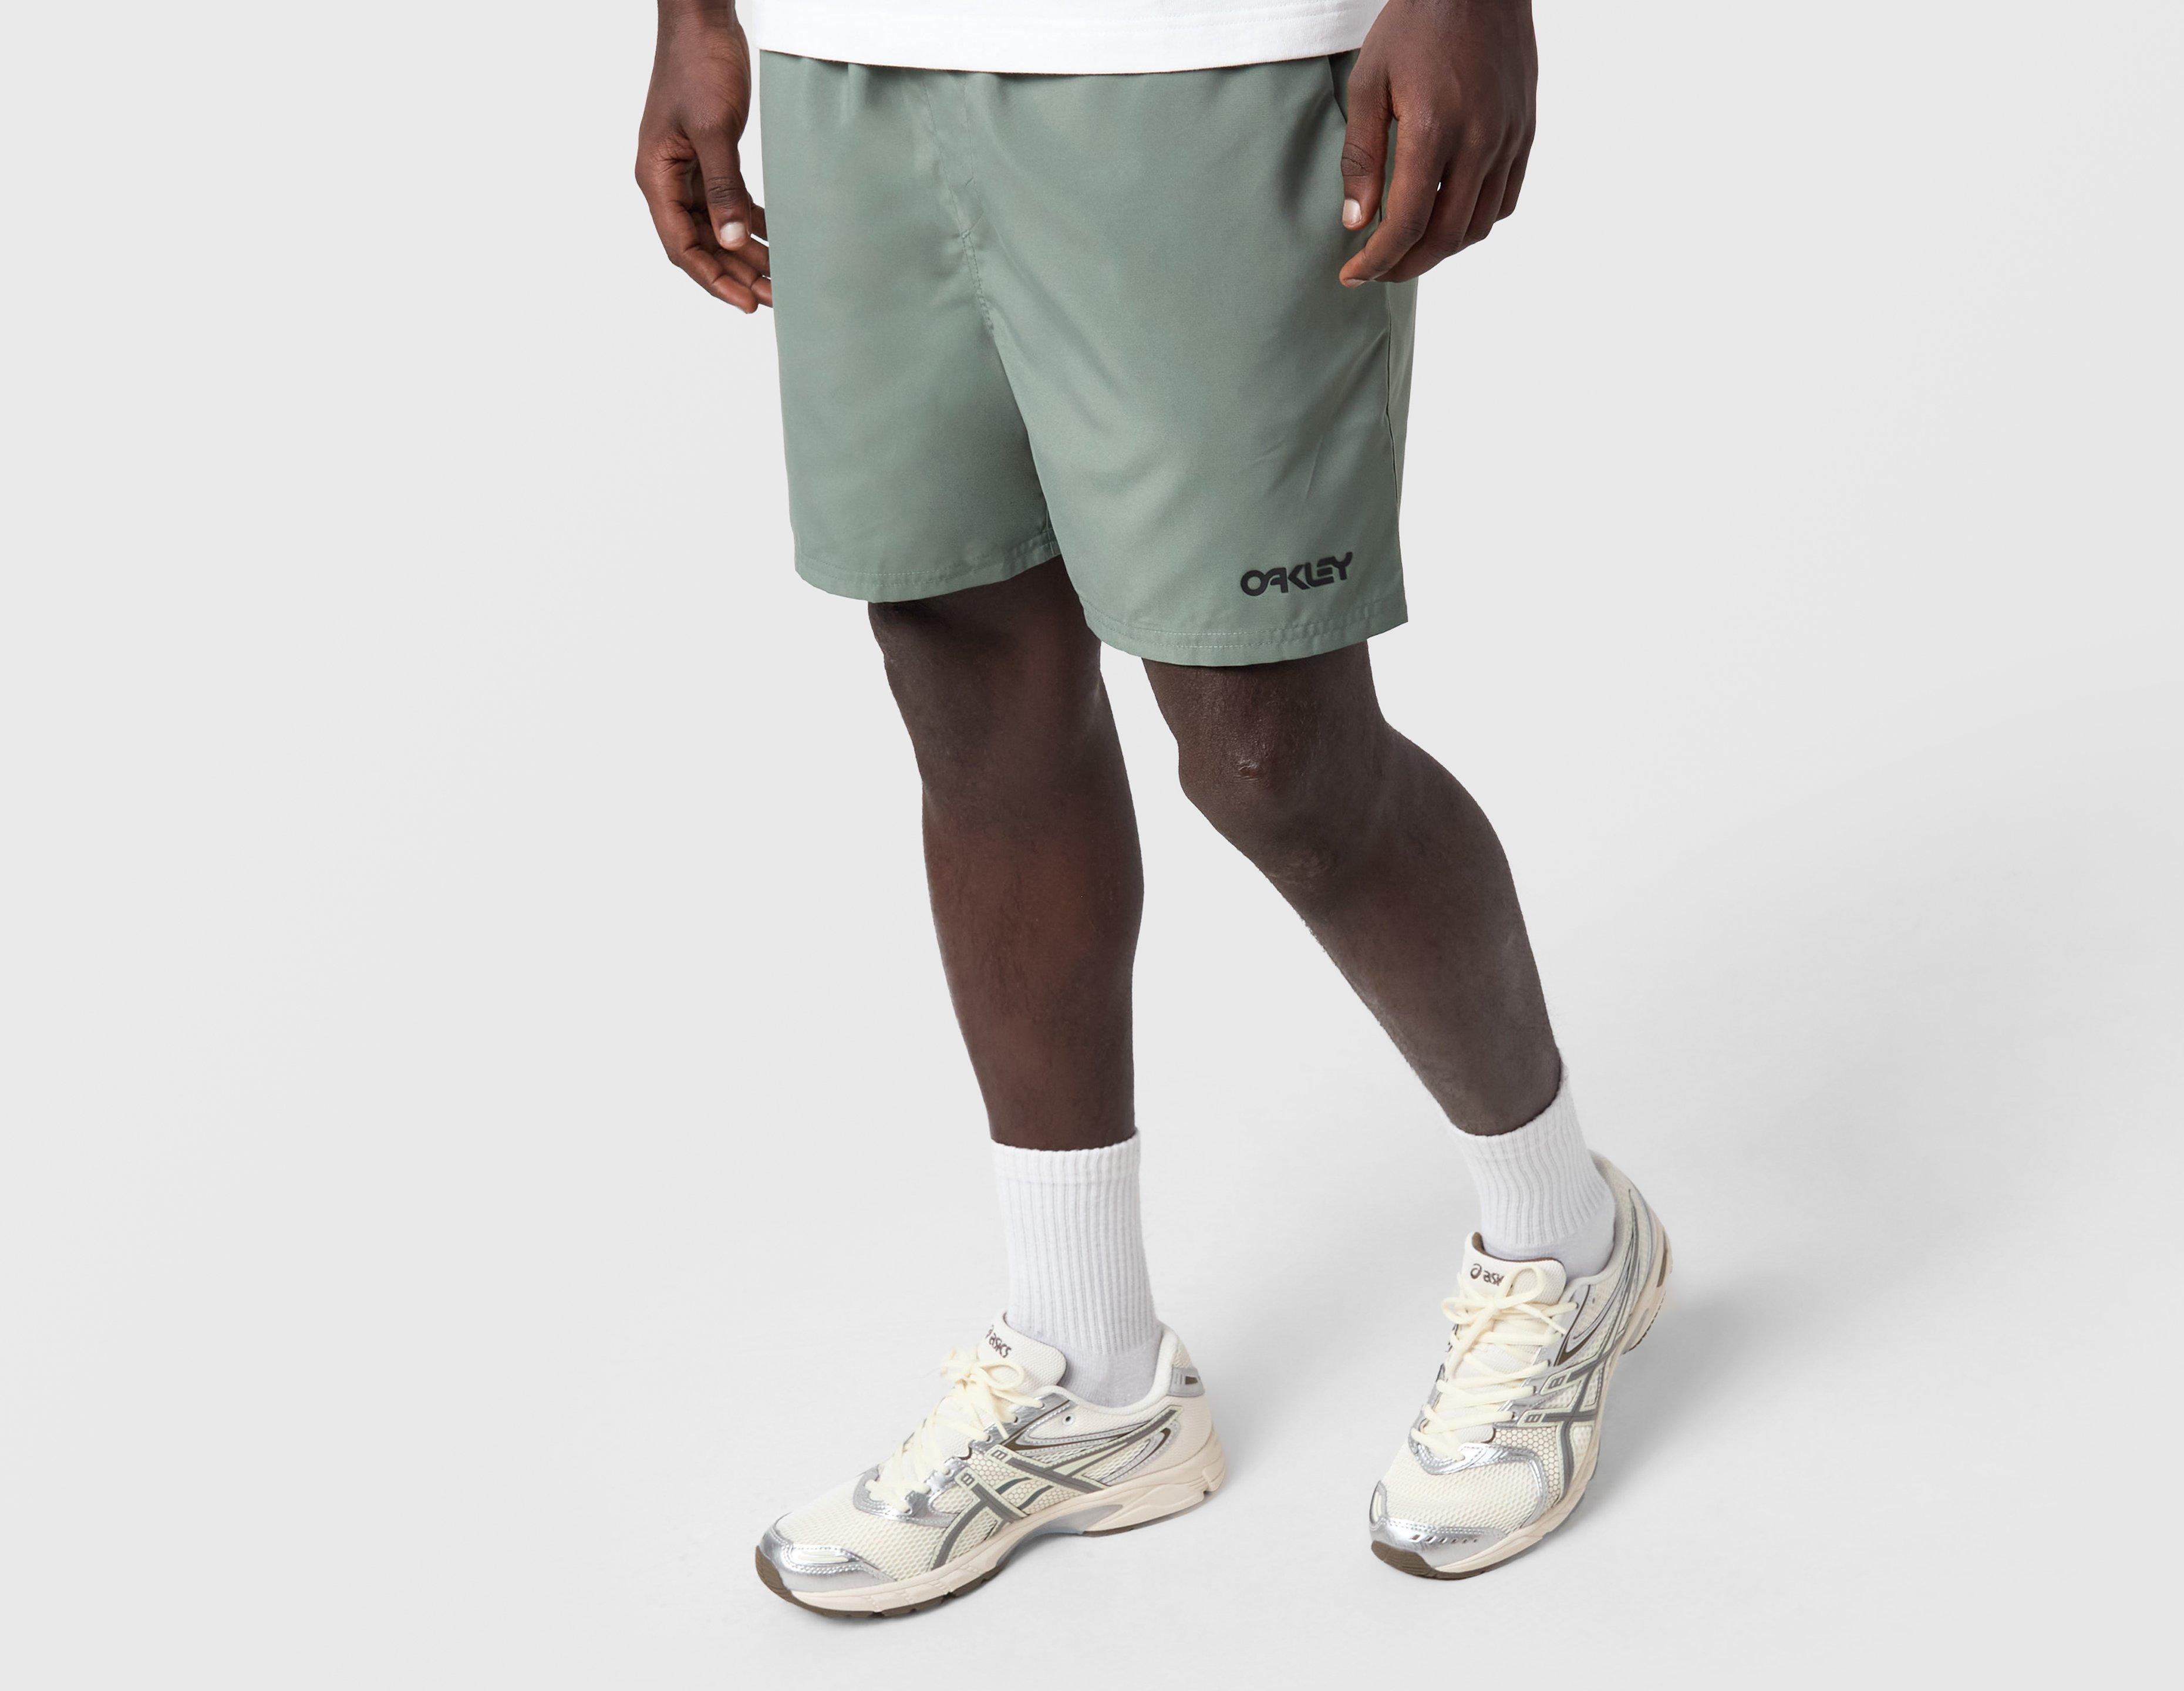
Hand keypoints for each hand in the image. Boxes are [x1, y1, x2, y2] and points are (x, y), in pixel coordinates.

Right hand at [635, 2, 770, 310]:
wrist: (703, 20)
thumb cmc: (699, 64)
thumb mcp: (713, 128)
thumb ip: (723, 186)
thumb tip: (732, 238)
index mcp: (656, 176)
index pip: (682, 245)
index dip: (713, 278)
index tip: (746, 302)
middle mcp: (669, 179)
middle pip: (702, 243)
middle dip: (737, 273)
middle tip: (775, 298)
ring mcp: (689, 170)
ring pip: (718, 226)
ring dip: (747, 252)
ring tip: (782, 279)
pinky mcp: (710, 157)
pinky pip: (729, 202)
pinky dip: (751, 221)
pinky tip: (777, 239)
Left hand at [1338, 0, 1536, 285]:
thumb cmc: (1415, 24)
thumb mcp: (1369, 82)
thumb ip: (1361, 156)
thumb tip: (1356, 222)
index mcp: (1434, 129)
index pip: (1407, 222)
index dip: (1378, 260)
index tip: (1352, 274)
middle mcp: (1479, 141)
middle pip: (1446, 236)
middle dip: (1406, 265)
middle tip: (1376, 271)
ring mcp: (1508, 138)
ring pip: (1479, 225)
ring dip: (1441, 249)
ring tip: (1409, 250)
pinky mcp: (1525, 131)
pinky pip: (1505, 199)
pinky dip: (1475, 222)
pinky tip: (1447, 218)